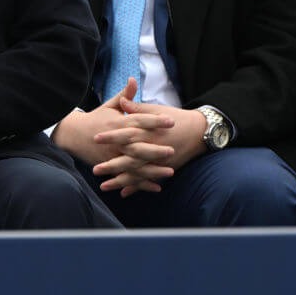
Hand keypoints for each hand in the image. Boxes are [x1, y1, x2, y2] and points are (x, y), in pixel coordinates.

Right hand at [51, 78, 174, 195]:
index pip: (138, 120)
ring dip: (152, 170)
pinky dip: (141, 183)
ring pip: (134, 164)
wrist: (72, 134)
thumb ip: (125, 95)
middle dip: (154, 149)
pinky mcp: (109, 166)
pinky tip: (156, 187)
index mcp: (117, 122)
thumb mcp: (109, 106)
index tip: (171, 120)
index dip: (155, 120)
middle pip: (136, 145)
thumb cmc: (94, 118)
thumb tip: (133, 79)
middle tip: (171, 150)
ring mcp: (111, 155)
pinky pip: (127, 176)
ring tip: (170, 172)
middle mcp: (115, 140)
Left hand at [92, 97, 207, 195]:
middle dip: (112, 165)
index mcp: (149, 131)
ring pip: (137, 173)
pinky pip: (149, 179)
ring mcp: (159, 161)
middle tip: (95, 170)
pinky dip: (137, 187)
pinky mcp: (165, 169)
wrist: (200, 132)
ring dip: (120, 180)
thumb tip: (121, 100)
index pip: (127, 134)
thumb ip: (137, 108)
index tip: (95, 138)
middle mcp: (153, 148)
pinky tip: (123, 193)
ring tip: (103, 186)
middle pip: (130, 158)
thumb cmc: (175, 118)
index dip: (111, 136)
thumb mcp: (156, 110)